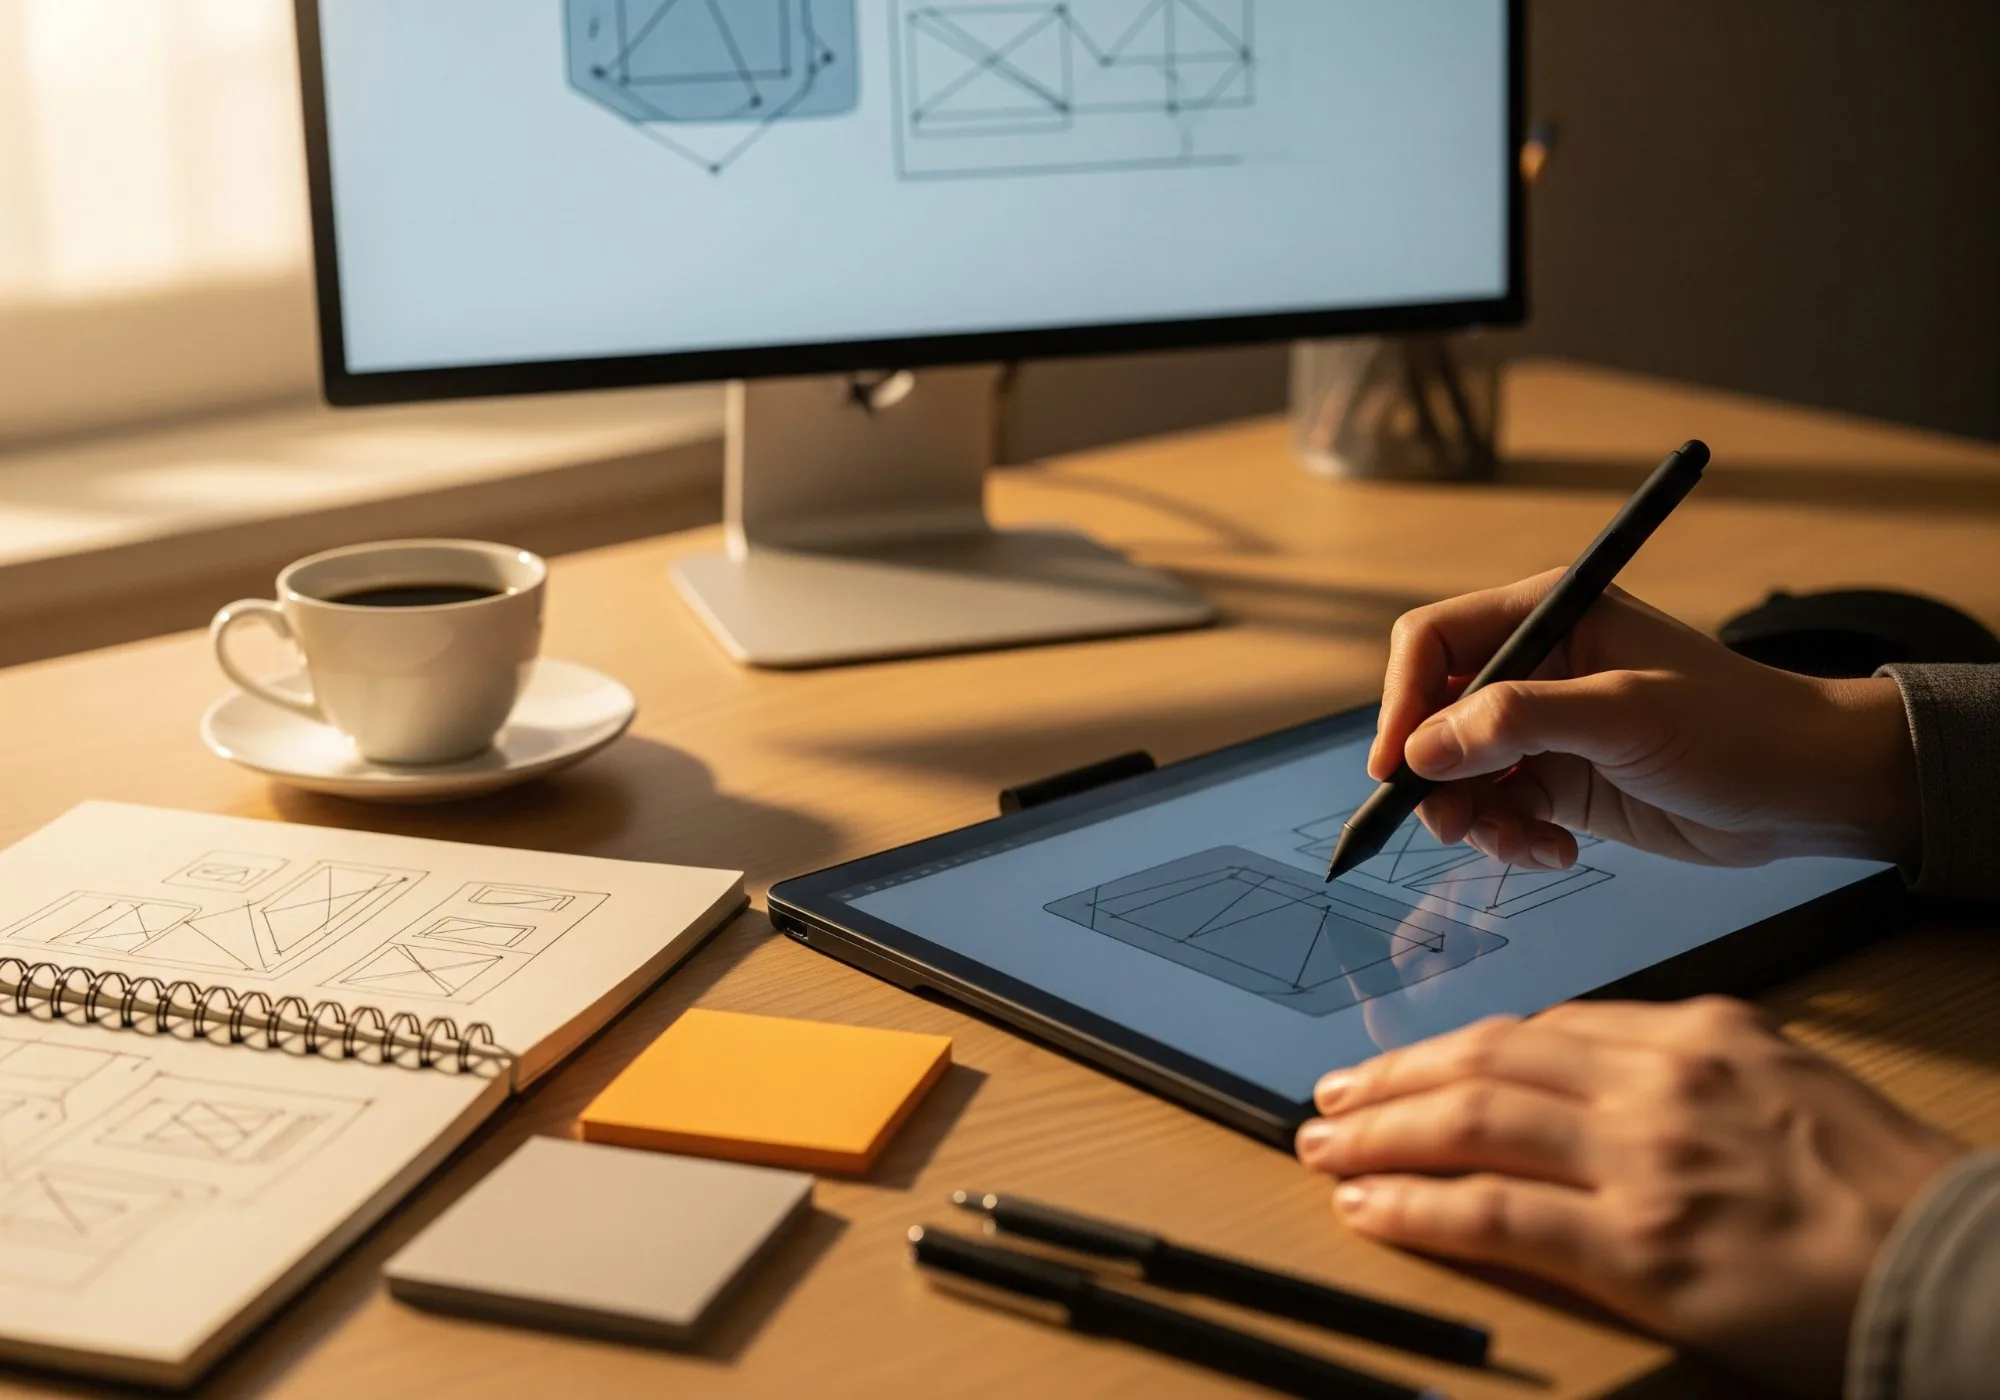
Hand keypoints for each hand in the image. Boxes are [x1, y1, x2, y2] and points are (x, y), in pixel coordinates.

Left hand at [1294, 1000, 1964, 1395]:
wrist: (1964, 1270)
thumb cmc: (1889, 1192)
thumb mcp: (1792, 1088)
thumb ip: (1693, 1074)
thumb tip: (1597, 1082)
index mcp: (1699, 1032)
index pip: (1542, 1030)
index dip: (1458, 1050)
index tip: (1412, 1067)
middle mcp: (1659, 1079)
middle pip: (1488, 1059)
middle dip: (1396, 1078)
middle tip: (1332, 1096)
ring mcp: (1643, 1159)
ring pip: (1471, 1122)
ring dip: (1381, 1133)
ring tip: (1325, 1144)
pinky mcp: (1639, 1245)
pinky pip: (1493, 1213)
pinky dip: (1416, 1205)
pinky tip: (1369, 1206)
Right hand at [1371, 571, 1920, 868]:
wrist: (1808, 789)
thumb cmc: (1735, 727)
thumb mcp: (1623, 714)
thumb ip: (1518, 722)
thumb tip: (1423, 748)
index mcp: (1546, 615)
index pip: (1433, 642)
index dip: (1402, 701)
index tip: (1395, 766)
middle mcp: (1535, 666)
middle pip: (1433, 714)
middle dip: (1435, 773)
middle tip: (1452, 823)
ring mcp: (1545, 727)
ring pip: (1458, 771)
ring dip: (1472, 816)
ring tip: (1520, 843)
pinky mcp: (1560, 779)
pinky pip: (1497, 809)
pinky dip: (1509, 838)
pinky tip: (1554, 852)